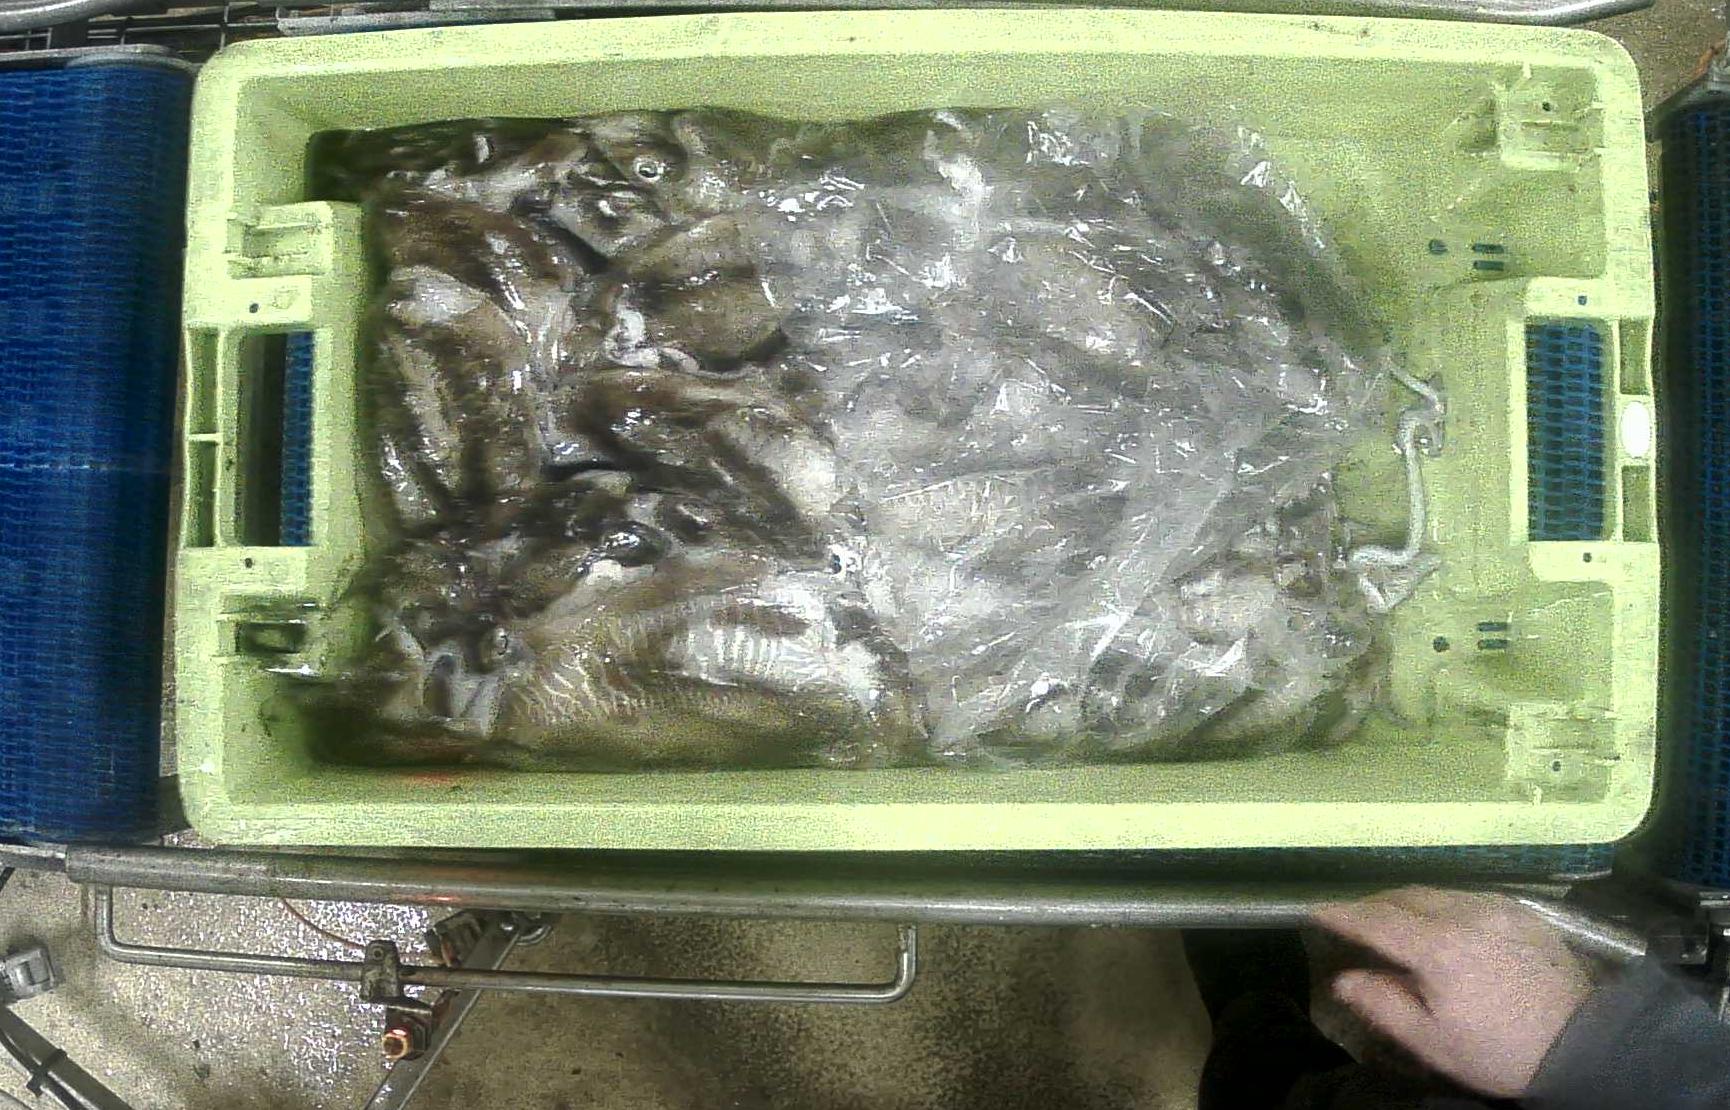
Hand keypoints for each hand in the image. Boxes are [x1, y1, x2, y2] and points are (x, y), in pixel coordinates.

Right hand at [1311, 886, 1596, 1097]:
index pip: (1375, 921)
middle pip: (1404, 897)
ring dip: (1406, 901)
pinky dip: (1441, 903)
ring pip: (1436, 892)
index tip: (1315, 910)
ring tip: (1392, 918)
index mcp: (1437, 949)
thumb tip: (1344, 979)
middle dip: (1372, 905)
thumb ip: (1382, 1005)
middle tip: (1351, 918)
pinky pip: (1467, 896)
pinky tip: (1440, 921)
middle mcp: (1464, 915)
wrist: (1583, 1047)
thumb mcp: (1433, 1042)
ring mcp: (1496, 909)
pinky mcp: (1522, 912)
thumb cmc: (1500, 1051)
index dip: (1342, 914)